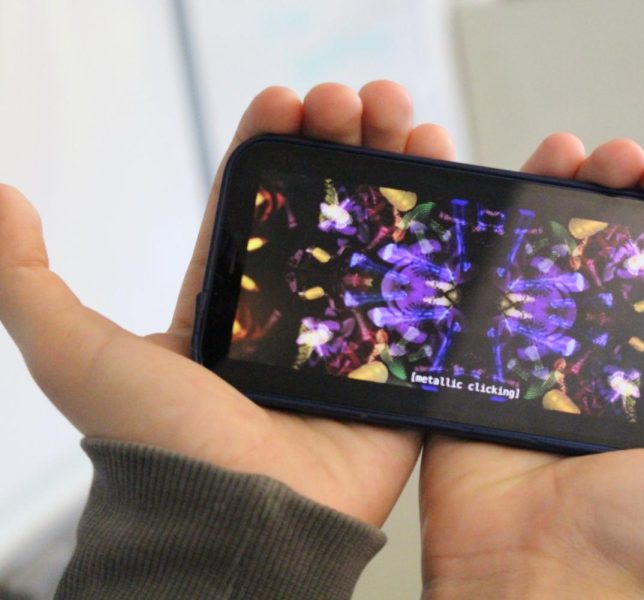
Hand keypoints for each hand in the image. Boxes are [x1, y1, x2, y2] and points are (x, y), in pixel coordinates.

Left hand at [0, 81, 453, 526]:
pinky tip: (457, 190)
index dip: (274, 139)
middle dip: (349, 138)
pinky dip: (447, 240)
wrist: (242, 525)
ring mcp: (353, 334)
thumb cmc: (163, 446)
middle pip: (331, 201)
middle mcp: (294, 308)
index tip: (294, 99)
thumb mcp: (77, 355)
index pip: (256, 195)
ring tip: (415, 123)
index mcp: (229, 295)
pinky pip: (430, 292)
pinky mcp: (401, 366)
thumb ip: (26, 282)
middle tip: (366, 99)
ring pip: (385, 234)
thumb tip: (0, 201)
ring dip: (403, 171)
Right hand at [419, 136, 643, 597]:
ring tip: (596, 156)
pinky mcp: (481, 343)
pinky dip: (510, 209)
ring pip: (560, 238)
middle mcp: (603, 349)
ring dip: (582, 182)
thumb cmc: (639, 543)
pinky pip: (495, 263)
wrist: (528, 567)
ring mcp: (539, 341)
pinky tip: (535, 171)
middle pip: (625, 242)